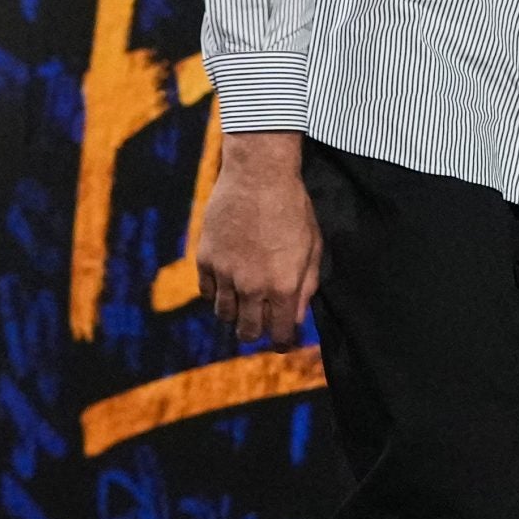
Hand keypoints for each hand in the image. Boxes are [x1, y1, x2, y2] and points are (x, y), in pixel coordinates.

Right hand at [195, 131, 321, 346]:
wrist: (258, 175)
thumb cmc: (293, 208)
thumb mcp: (312, 248)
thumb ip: (306, 287)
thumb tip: (296, 317)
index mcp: (283, 287)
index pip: (279, 335)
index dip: (282, 343)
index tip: (283, 340)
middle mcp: (252, 287)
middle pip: (247, 332)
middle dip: (256, 332)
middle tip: (261, 322)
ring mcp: (226, 274)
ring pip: (224, 315)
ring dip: (235, 313)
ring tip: (244, 301)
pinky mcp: (205, 258)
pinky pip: (207, 291)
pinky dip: (216, 292)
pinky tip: (228, 282)